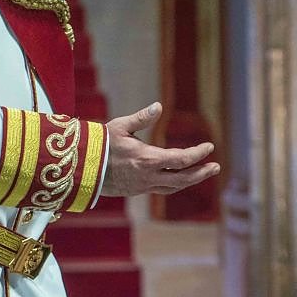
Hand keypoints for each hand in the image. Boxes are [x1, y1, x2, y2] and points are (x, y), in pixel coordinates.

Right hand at [100, 102, 219, 196]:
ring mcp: (143, 186)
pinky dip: (176, 184)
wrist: (80, 169)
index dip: (198, 154)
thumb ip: (142, 118)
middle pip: (183, 178)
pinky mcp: (137, 190)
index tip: (210, 147)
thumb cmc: (99, 144)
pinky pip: (163, 189)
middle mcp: (149, 176)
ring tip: (203, 172)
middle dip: (202, 173)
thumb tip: (158, 106)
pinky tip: (180, 178)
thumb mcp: (120, 126)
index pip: (182, 159)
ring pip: (174, 187)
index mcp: (147, 159)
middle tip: (216, 166)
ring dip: (191, 180)